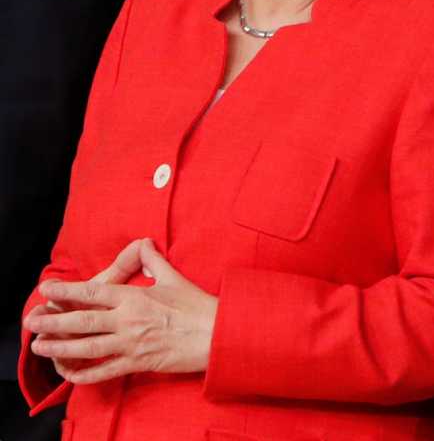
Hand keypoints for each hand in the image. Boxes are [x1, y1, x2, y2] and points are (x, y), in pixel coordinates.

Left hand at [26, 239, 217, 384]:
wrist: (218, 334)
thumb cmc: (199, 306)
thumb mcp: (175, 278)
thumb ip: (154, 261)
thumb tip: (144, 243)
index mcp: (135, 297)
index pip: (93, 291)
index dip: (67, 290)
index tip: (47, 287)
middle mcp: (128, 320)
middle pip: (82, 321)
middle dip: (53, 321)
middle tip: (31, 320)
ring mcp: (131, 344)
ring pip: (87, 347)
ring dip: (60, 347)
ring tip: (39, 345)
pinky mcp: (138, 363)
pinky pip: (105, 372)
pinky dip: (85, 375)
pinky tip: (69, 374)